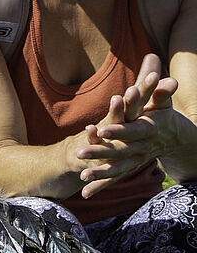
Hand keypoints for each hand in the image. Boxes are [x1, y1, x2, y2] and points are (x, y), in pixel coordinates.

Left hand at [76, 55, 179, 196]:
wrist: (173, 136)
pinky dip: (100, 186)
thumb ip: (153, 81)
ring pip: (116, 168)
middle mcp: (141, 146)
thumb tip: (152, 57)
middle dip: (100, 152)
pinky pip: (114, 179)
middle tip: (79, 152)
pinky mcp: (129, 168)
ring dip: (99, 174)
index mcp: (148, 128)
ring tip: (81, 177)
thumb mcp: (159, 97)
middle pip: (119, 151)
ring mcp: (135, 159)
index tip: (100, 130)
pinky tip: (84, 194)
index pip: (131, 129)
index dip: (117, 130)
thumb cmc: (161, 112)